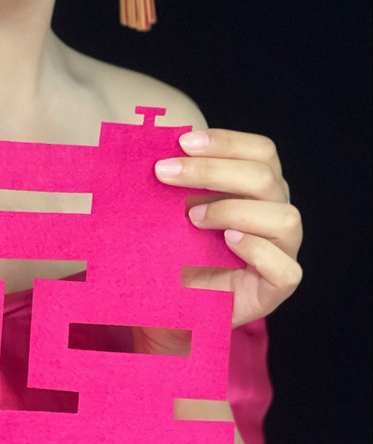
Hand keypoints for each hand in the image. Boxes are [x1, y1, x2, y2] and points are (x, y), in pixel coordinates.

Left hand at [152, 128, 302, 329]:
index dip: (226, 141)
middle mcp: (277, 214)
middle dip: (211, 170)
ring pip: (285, 218)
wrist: (173, 302)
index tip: (183, 142)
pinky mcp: (276, 287)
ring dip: (233, 210)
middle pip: (265, 178)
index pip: (261, 151)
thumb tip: (156, 146)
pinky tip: (228, 241)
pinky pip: (286, 268)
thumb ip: (179, 178)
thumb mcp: (175, 207)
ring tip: (193, 217)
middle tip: (165, 172)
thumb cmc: (177, 248)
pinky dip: (256, 249)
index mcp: (260, 188)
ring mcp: (282, 251)